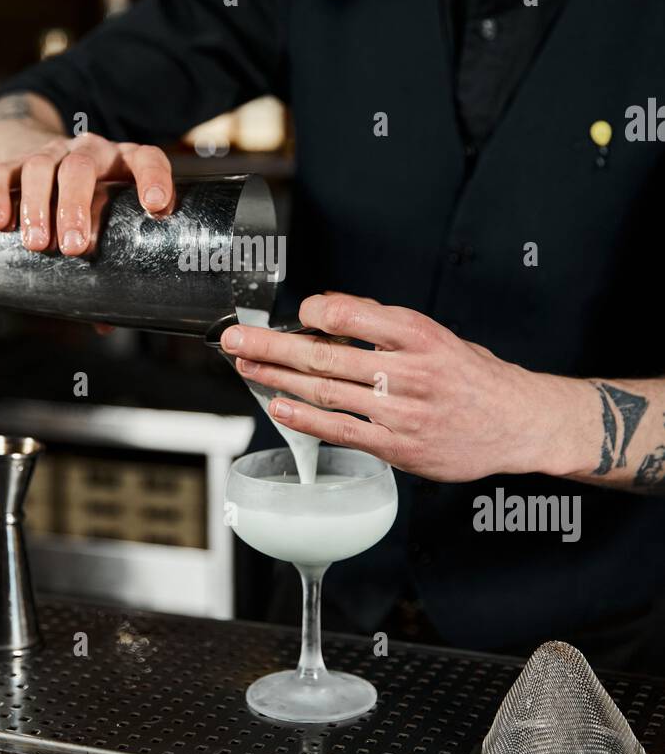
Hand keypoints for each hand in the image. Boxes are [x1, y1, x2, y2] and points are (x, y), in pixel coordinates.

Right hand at [0, 130, 174, 257]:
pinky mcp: (16, 159)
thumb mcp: (107, 222)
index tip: (155, 206)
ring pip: (42, 167)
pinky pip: (4, 171)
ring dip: (38, 206)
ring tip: (37, 245)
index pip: (146, 159)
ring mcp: (52, 152)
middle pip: (81, 168)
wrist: (41, 163)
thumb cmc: (89, 204)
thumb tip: (106, 323)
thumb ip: (109, 266)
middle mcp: (90, 152)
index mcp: (124, 163)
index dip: (154, 178)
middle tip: (74, 248)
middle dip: (76, 207)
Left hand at [221, 291, 572, 481]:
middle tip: (235, 340)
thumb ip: (383, 322)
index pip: (350, 314)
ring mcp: (401, 412)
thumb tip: (329, 306)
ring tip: (246, 368)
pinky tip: (279, 407)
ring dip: (276, 380)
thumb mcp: (436, 334)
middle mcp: (408, 371)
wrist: (517, 423)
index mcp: (418, 334)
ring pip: (325, 393)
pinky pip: (340, 430)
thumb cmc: (473, 376)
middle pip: (324, 355)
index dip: (312, 312)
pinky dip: (304, 418)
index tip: (295, 314)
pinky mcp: (397, 446)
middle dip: (271, 346)